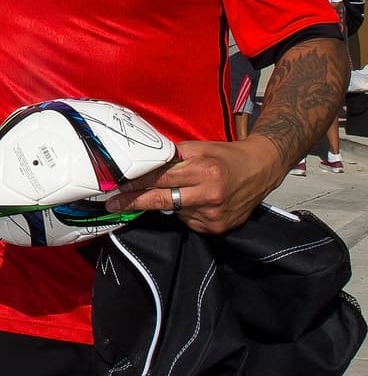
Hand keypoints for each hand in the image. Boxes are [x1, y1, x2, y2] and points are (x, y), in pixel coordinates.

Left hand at [110, 136, 286, 235]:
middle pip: (162, 201)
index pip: (161, 179)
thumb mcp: (200, 148)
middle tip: (113, 204)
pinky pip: (189, 221)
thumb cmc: (226, 156)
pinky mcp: (217, 228)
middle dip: (135, 202)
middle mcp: (210, 195)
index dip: (137, 183)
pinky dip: (186, 212)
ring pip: (175, 212)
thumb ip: (173, 157)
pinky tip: (198, 201)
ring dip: (170, 203)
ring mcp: (214, 215)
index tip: (117, 187)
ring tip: (186, 191)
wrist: (262, 169)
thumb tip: (143, 165)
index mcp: (205, 171)